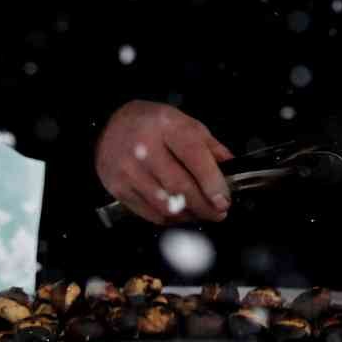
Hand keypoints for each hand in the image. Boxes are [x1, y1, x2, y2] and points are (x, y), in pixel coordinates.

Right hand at [95, 100, 234, 225]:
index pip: (194, 156)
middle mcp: (144, 147)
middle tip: (219, 212)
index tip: (224, 200)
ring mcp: (128, 169)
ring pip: (165, 204)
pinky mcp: (118, 187)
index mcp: (167, 126)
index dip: (212, 182)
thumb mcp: (184, 122)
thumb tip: (232, 168)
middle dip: (205, 205)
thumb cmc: (152, 124)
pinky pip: (150, 213)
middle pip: (180, 186)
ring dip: (189, 215)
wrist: (109, 126)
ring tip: (201, 213)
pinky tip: (180, 213)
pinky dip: (170, 219)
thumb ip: (210, 146)